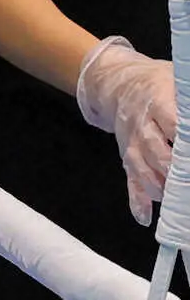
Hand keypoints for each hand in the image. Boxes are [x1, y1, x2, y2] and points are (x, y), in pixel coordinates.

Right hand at [76, 35, 175, 225]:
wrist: (116, 83)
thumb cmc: (157, 84)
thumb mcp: (176, 82)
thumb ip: (187, 100)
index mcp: (156, 101)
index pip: (170, 120)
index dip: (182, 137)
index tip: (189, 150)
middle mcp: (141, 123)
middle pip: (154, 148)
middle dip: (171, 168)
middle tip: (186, 181)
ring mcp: (131, 142)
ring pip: (140, 167)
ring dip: (157, 185)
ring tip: (173, 198)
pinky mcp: (127, 156)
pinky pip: (129, 180)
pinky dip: (136, 200)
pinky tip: (144, 216)